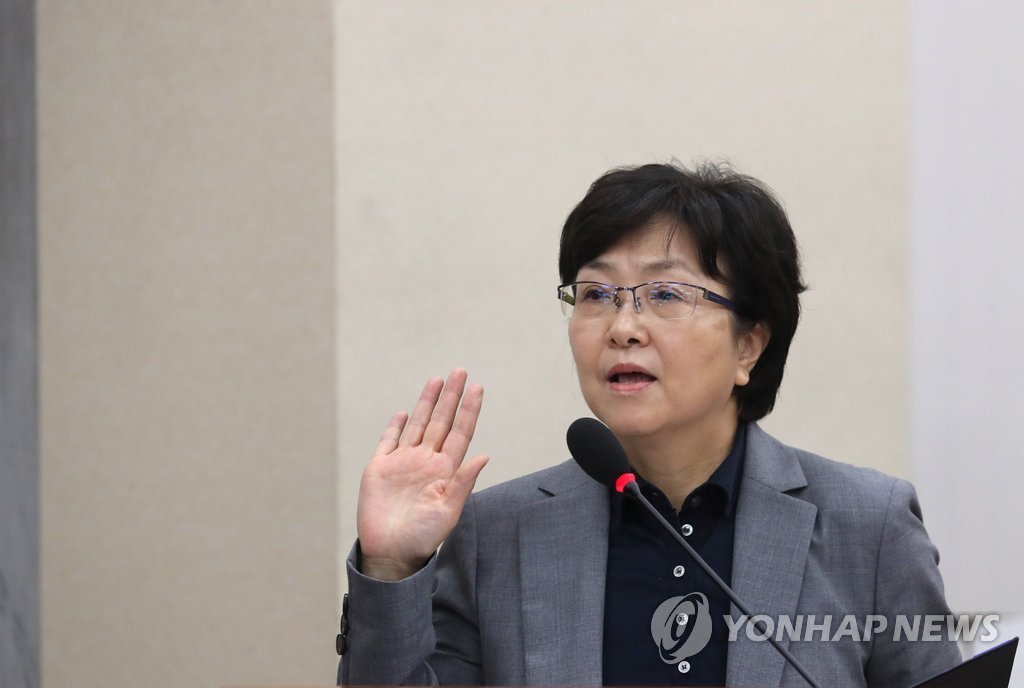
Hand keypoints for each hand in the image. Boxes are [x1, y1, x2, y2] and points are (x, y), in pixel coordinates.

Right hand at [356, 369, 488, 580]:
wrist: (391, 553)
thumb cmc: (423, 537)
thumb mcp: (448, 511)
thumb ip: (463, 482)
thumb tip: (484, 456)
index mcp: (445, 470)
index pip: (460, 433)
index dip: (468, 411)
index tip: (477, 388)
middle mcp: (426, 462)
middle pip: (440, 422)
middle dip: (450, 397)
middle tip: (460, 371)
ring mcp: (402, 463)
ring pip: (418, 425)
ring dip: (427, 403)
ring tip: (437, 380)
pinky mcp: (380, 469)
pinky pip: (388, 442)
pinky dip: (395, 427)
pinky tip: (404, 413)